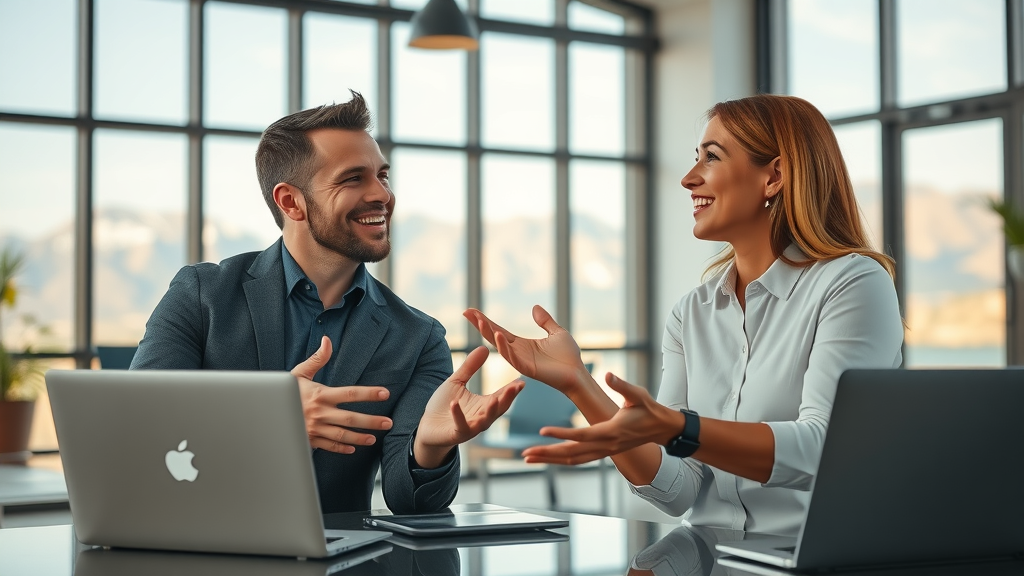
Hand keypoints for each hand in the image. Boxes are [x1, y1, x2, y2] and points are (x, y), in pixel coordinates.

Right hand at [292, 336, 393, 453]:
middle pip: (350, 418)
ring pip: (342, 435)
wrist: (264, 412)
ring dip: (359, 438)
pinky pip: (328, 446)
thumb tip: (327, 341)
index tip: (385, 393)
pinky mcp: (309, 440)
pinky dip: (341, 448)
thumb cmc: (284, 391)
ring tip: (373, 438)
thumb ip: (317, 359)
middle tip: (388, 422)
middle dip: (371, 421)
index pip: (350, 393)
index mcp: (320, 395)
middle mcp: (319, 413)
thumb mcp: (299, 373)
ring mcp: (314, 428)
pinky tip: (352, 448)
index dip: (369, 393)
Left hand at [414, 346, 524, 467]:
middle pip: (498, 408)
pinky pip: (460, 424)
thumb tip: (484, 347)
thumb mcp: (457, 382)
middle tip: (516, 387)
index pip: (501, 396)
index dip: (511, 389)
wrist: (427, 427)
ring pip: (485, 420)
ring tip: (495, 400)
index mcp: (484, 404)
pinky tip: (454, 403)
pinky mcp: (457, 433)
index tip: (522, 380)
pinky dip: (458, 414)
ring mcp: (471, 427)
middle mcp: (481, 417)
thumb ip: (470, 367)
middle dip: (507, 398)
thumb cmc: (444, 405)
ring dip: (491, 411)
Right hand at [463, 305, 588, 394]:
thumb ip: (545, 321)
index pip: (498, 330)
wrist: (578, 373)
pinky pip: (513, 357)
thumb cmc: (568, 357)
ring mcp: (521, 361)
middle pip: (493, 336)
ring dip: (489, 333)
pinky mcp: (528, 368)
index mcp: (521, 344)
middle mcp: (517, 352)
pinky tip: (499, 335)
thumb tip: (535, 307)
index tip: (471, 310)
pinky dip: (504, 347)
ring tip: (480, 321)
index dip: (485, 321)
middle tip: (466, 312)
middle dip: (480, 324)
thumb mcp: (556, 332)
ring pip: (500, 346)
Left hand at [520, 373, 685, 464]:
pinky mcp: (603, 452)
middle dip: (547, 454)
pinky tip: (548, 457)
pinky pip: (579, 459)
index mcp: (610, 431)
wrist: (661, 429)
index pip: (581, 435)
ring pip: (573, 460)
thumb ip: (622, 385)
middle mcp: (605, 445)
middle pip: (571, 454)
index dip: (561, 434)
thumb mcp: (638, 394)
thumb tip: (608, 374)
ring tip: (529, 457)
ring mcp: (604, 451)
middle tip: (525, 453)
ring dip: (550, 459)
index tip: (542, 431)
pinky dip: (561, 459)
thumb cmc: (649, 409)